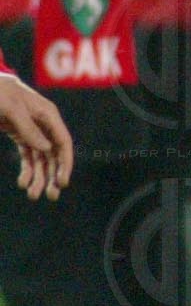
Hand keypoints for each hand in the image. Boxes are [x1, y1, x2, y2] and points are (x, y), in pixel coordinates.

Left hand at [0, 75, 73, 200]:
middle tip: (49, 196)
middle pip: (54, 153)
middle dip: (52, 175)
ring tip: (31, 194)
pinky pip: (28, 155)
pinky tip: (23, 181)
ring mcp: (32, 130)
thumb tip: (46, 148)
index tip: (62, 182)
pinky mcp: (20, 134)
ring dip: (39, 176)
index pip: (63, 142)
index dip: (65, 163)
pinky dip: (27, 169)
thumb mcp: (11, 109)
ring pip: (41, 157)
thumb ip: (28, 128)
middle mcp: (43, 124)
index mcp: (47, 114)